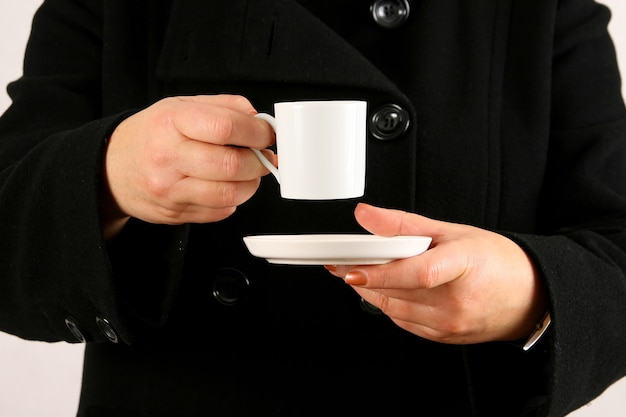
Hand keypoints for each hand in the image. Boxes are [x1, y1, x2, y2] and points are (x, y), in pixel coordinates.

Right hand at [101, 94, 274, 237]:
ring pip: (229, 193)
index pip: (225, 127)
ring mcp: (170, 189)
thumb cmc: (150, 135)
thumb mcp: (181, 106)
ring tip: (248, 173)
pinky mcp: (175, 213)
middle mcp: (168, 156)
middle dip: (258, 162)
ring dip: (250, 185)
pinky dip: (232, 200)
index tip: (266, 134)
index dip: (256, 132)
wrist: (111, 168)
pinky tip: (225, 187)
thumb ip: (224, 107)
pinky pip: (219, 211)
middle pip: (231, 164)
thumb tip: (258, 119)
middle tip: (262, 157)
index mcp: (172, 121)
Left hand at [325, 203, 547, 344]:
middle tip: (343, 260)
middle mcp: (457, 301)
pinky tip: (384, 288)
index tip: (350, 267)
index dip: (380, 273)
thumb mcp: (451, 231)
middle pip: (397, 291)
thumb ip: (404, 224)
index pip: (416, 273)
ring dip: (370, 290)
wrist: (530, 295)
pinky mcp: (444, 337)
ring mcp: (451, 323)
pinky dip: (388, 304)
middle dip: (362, 276)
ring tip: (360, 271)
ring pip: (394, 309)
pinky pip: (403, 322)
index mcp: (463, 266)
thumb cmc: (495, 261)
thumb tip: (366, 215)